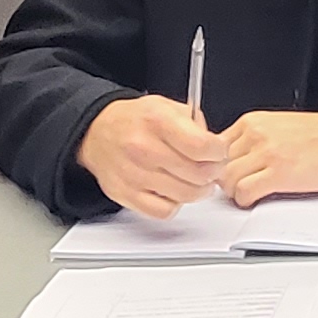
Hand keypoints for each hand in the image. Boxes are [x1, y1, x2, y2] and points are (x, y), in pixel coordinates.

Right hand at [77, 93, 224, 218]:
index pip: (203, 147)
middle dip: (213, 172)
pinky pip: (164, 211)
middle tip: (212, 167)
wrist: (97, 132)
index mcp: (157, 121)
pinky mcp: (125, 194)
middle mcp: (143, 148)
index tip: (219, 152)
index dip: (219, 152)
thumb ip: (196, 124)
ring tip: (195, 179)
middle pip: (198, 174)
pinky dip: (174, 204)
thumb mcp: (167, 106)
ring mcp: (133, 174)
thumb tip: (217, 148)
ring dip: (198, 190)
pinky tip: (173, 190)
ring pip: (185, 195)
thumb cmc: (136, 120)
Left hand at [208, 110, 317, 205]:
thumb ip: (255, 140)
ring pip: (227, 180)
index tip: (228, 174)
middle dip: (225, 179)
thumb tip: (232, 161)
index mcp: (255, 121)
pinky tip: (259, 198)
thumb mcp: (282, 128)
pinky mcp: (279, 174)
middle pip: (217, 164)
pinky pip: (244, 193)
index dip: (218, 164)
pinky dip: (246, 201)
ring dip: (235, 192)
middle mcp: (257, 134)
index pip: (214, 146)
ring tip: (251, 193)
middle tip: (239, 187)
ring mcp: (267, 153)